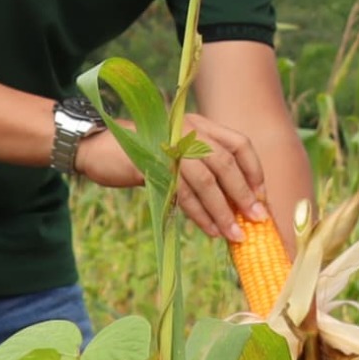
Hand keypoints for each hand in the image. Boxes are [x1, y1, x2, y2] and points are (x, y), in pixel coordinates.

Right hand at [66, 104, 272, 242]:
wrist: (97, 148)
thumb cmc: (141, 153)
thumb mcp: (177, 152)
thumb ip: (202, 166)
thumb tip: (234, 200)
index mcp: (199, 125)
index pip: (238, 144)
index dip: (253, 171)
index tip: (260, 196)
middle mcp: (187, 131)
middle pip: (225, 163)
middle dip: (243, 194)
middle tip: (256, 219)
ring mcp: (169, 146)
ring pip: (205, 181)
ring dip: (223, 211)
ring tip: (235, 234)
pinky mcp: (152, 165)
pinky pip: (183, 194)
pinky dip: (199, 214)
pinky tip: (210, 230)